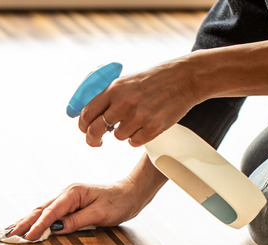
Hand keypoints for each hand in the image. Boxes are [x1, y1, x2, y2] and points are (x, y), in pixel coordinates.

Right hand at [5, 181, 142, 240]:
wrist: (131, 193)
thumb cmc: (119, 202)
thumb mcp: (100, 213)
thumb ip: (77, 221)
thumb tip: (57, 228)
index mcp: (73, 193)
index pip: (51, 212)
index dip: (38, 225)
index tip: (28, 237)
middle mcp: (66, 193)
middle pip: (40, 209)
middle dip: (24, 222)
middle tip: (9, 234)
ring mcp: (67, 198)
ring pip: (42, 210)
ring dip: (26, 220)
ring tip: (11, 230)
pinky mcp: (69, 204)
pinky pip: (49, 212)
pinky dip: (36, 219)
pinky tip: (27, 224)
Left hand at [78, 57, 200, 147]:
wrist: (184, 79)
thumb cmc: (153, 80)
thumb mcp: (127, 82)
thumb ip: (109, 97)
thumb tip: (90, 116)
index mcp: (114, 89)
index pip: (86, 113)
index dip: (83, 126)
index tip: (85, 130)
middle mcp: (124, 103)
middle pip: (96, 130)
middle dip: (93, 139)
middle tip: (98, 142)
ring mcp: (139, 116)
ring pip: (118, 137)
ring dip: (124, 133)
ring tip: (137, 120)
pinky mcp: (153, 128)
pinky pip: (134, 142)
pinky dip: (138, 138)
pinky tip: (146, 125)